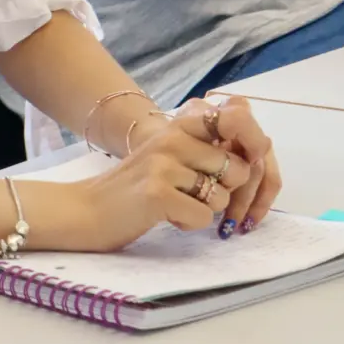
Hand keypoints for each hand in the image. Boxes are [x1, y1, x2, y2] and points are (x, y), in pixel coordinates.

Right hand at [72, 103, 275, 251]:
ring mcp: (165, 163)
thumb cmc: (135, 187)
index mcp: (179, 124)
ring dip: (206, 210)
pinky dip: (189, 225)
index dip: (255, 144)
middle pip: (238, 168)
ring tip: (177, 205)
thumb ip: (204, 147)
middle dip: (228, 192)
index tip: (254, 165)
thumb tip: (256, 155)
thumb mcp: (168, 154)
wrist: (87, 209)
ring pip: (222, 196)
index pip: (237, 119)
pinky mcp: (157, 192)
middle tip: (200, 199)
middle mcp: (173, 136)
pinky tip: (166, 216)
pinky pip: (202, 217)